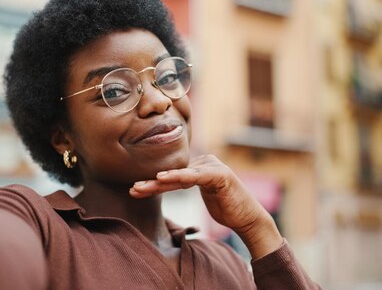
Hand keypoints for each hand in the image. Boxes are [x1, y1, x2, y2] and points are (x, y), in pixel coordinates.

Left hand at [129, 154, 282, 258]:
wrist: (248, 219)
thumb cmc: (226, 208)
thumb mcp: (203, 195)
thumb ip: (187, 184)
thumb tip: (165, 181)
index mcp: (200, 166)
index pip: (172, 174)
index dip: (153, 183)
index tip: (135, 189)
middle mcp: (205, 162)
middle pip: (174, 173)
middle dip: (152, 183)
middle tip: (133, 189)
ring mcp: (213, 166)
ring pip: (181, 175)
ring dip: (159, 182)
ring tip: (141, 186)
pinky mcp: (220, 174)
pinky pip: (195, 176)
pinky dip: (179, 176)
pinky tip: (163, 177)